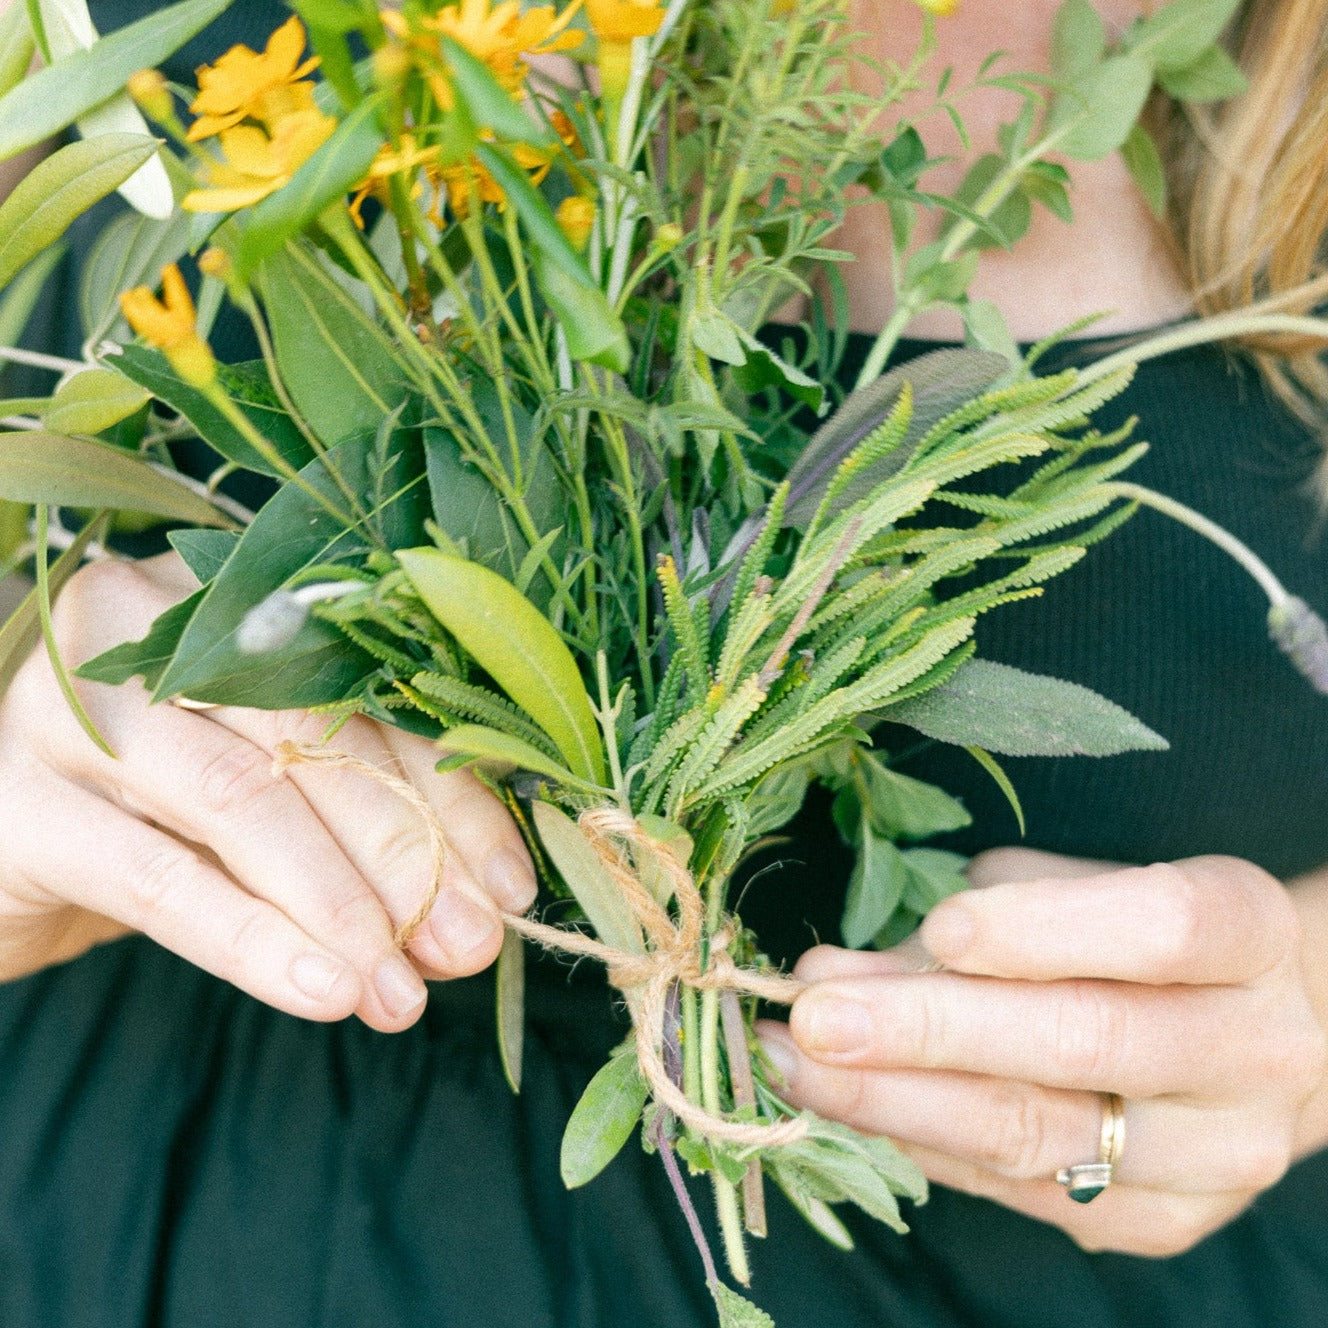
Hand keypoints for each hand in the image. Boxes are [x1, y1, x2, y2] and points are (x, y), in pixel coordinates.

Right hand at [0, 553, 535, 1031]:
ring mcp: (68, 711)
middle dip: (408, 852)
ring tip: (399, 991)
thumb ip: (359, 815)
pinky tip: (320, 989)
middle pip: (314, 739)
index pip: (370, 697)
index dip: (451, 795)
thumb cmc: (159, 808)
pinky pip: (159, 879)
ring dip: (340, 904)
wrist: (3, 843)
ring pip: (244, 801)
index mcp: (228, 610)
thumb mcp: (268, 792)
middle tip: (468, 945)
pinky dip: (252, 939)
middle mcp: (145, 633)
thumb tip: (480, 901)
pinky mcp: (19, 806)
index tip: (510, 887)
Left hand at [758, 847, 1327, 1253]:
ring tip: (798, 1067)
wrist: (1249, 1035)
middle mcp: (1256, 1048)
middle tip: (816, 1016)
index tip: (940, 930)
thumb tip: (832, 974)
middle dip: (930, 1030)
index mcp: (1249, 933)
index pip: (1163, 928)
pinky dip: (930, 1146)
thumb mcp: (1070, 892)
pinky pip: (1029, 1190)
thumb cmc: (1134, 938)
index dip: (1046, 931)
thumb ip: (970, 924)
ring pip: (1044, 1134)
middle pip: (1089, 1043)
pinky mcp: (1167, 1220)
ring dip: (897, 1102)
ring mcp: (1219, 1152)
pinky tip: (860, 1112)